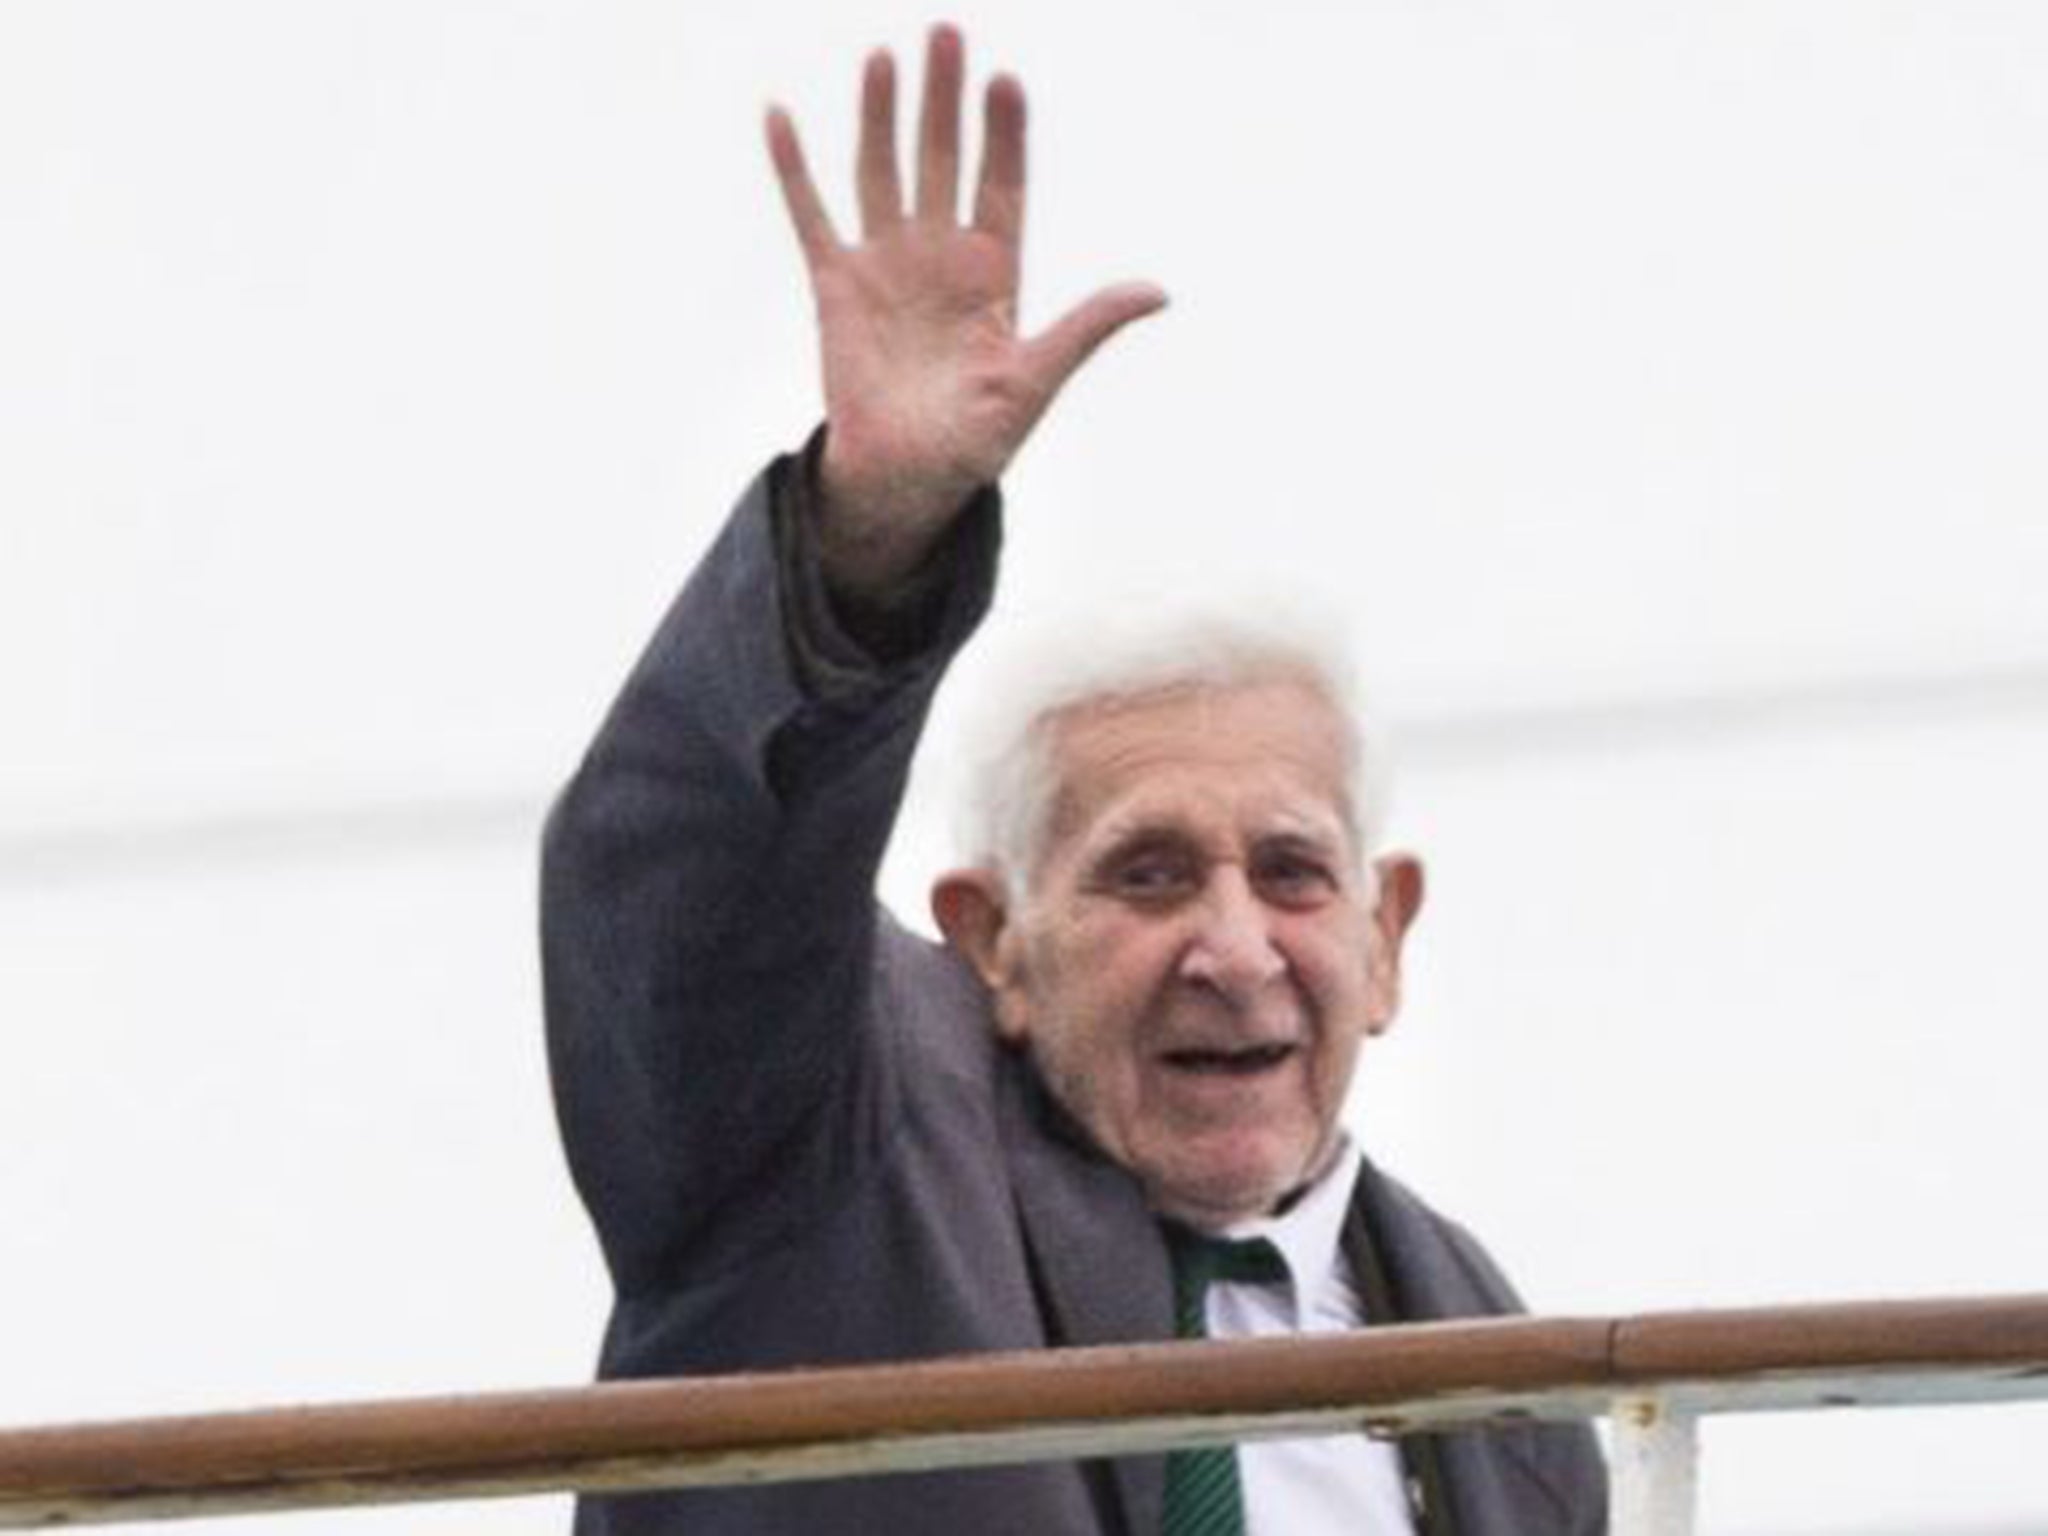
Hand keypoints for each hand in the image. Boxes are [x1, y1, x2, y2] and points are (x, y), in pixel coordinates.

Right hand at [767, 25, 1165, 597]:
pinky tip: (780, 116)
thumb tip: (1158, 291)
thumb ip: (1087, 327)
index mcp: (994, 276)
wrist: (905, 481)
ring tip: (884, 57)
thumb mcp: (1037, 380)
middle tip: (946, 31)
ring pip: (882, 171)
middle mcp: (939, 257)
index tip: (1005, 81)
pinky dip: (793, 169)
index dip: (1004, 135)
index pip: (1002, 186)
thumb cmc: (975, 443)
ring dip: (881, 115)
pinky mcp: (835, 285)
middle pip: (944, 160)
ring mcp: (886, 265)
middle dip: (945, 98)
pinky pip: (811, 215)